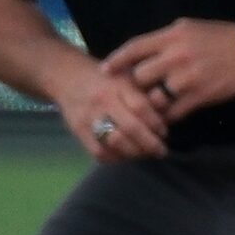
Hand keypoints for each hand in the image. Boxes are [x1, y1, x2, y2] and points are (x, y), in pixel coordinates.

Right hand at [54, 59, 169, 163]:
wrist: (69, 77)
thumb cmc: (108, 81)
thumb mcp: (129, 79)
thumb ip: (147, 96)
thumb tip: (165, 113)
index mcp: (118, 86)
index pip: (141, 108)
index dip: (156, 123)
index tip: (163, 132)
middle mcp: (102, 101)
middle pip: (130, 128)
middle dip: (150, 144)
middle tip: (160, 151)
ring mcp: (88, 117)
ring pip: (115, 142)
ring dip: (135, 153)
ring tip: (144, 154)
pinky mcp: (78, 130)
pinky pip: (99, 152)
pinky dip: (115, 158)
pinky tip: (125, 156)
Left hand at [101, 18, 234, 122]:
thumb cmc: (218, 36)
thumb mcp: (188, 28)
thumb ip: (164, 40)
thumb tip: (140, 53)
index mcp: (171, 37)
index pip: (134, 49)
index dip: (116, 61)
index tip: (104, 71)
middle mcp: (176, 56)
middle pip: (140, 76)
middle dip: (137, 85)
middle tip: (135, 92)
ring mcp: (188, 78)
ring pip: (155, 97)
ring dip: (152, 103)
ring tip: (151, 107)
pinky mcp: (201, 95)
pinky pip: (175, 111)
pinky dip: (168, 116)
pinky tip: (167, 116)